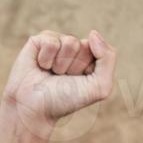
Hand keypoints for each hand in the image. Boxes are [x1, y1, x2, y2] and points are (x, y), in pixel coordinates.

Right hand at [0, 30, 115, 138]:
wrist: (34, 109)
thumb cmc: (66, 100)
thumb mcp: (99, 86)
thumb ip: (108, 59)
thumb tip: (93, 33)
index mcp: (90, 59)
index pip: (101, 50)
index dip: (90, 69)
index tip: (78, 82)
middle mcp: (74, 49)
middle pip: (84, 46)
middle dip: (75, 66)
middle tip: (63, 79)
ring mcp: (57, 43)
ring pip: (69, 42)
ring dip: (61, 64)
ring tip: (52, 74)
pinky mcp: (39, 41)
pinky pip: (51, 42)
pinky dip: (46, 59)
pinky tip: (40, 67)